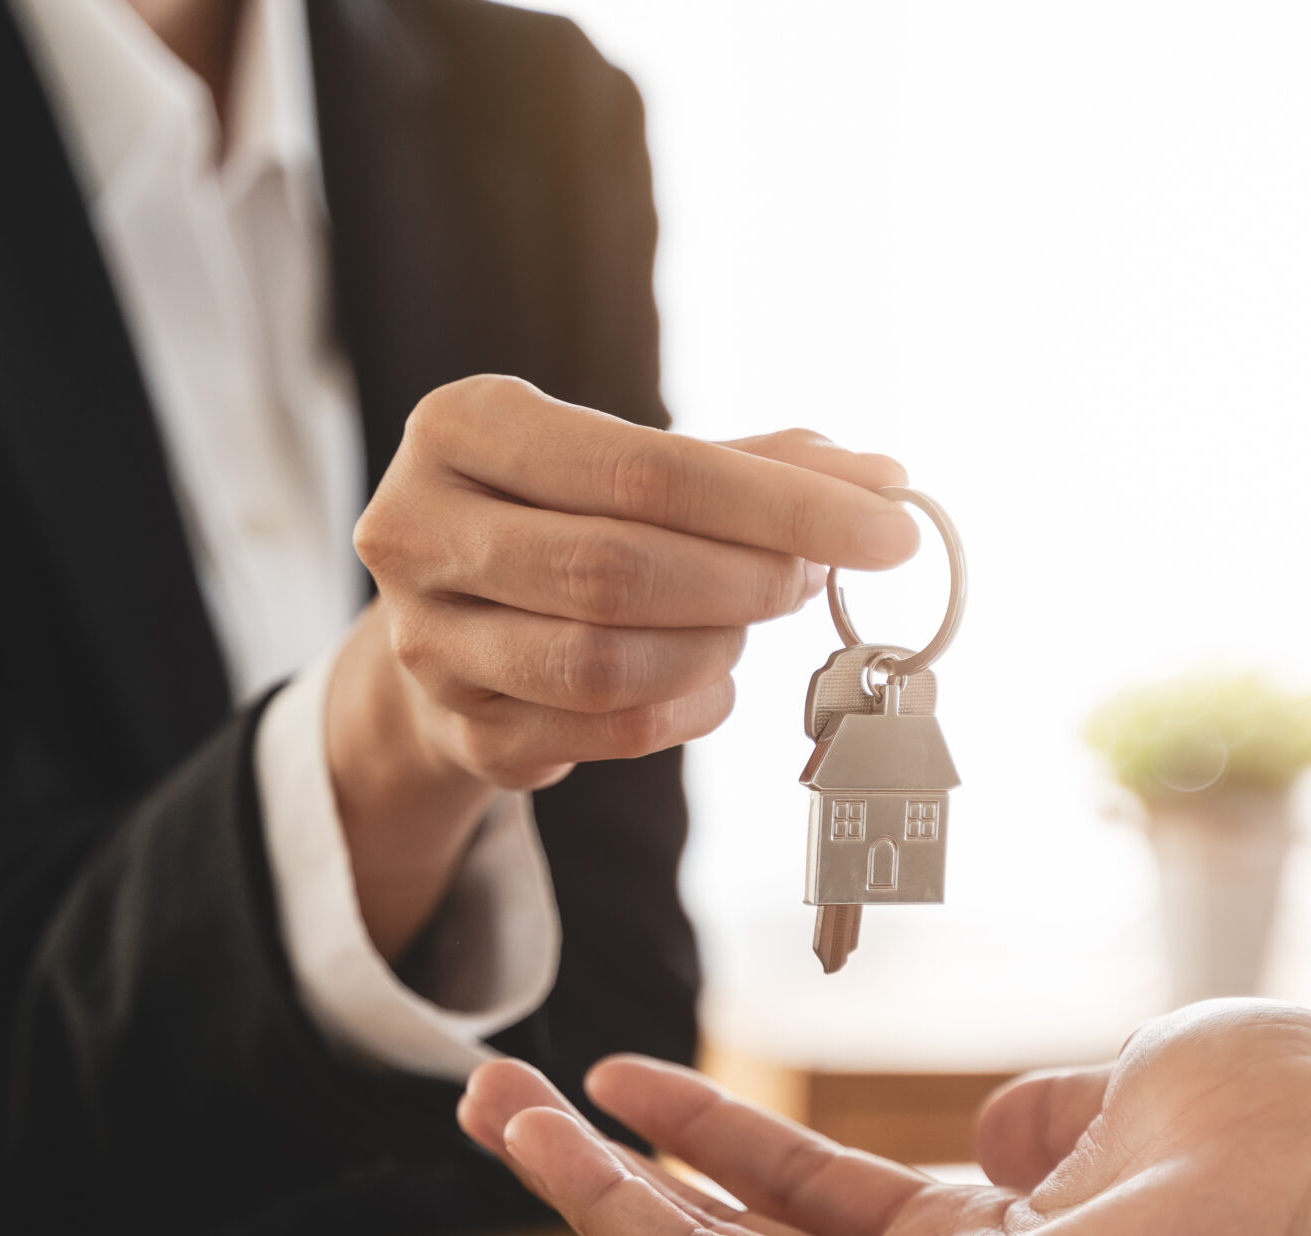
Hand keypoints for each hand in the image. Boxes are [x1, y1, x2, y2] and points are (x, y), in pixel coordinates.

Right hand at [326, 376, 917, 955]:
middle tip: (815, 579)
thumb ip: (751, 465)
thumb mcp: (631, 463)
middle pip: (620, 570)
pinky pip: (609, 732)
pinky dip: (689, 707)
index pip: (646, 470)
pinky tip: (709, 676)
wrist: (451, 618)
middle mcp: (420, 531)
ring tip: (747, 621)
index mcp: (462, 429)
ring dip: (716, 647)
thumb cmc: (562, 517)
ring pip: (608, 663)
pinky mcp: (463, 730)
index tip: (889, 527)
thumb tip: (884, 482)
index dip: (783, 505)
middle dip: (751, 579)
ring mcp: (430, 642)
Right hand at [459, 1002, 1310, 1235]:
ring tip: (491, 1106)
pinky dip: (632, 1219)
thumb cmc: (1288, 1145)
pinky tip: (565, 1147)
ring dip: (589, 1192)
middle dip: (614, 1168)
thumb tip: (998, 1123)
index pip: (819, 1197)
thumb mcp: (1153, 1072)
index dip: (718, 1135)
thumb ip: (1062, 1102)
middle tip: (502, 1094)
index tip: (633, 1070)